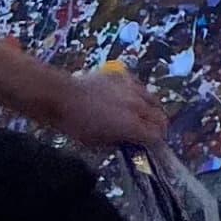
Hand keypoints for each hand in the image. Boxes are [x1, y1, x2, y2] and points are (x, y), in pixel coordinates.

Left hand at [47, 65, 170, 155]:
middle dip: (157, 126)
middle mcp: (136, 106)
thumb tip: (127, 142)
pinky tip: (128, 98)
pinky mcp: (123, 76)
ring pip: (152, 99)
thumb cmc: (74, 123)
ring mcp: (131, 89)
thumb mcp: (96, 142)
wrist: (61, 96)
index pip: (156, 134)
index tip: (151, 144)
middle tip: (151, 131)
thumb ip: (118, 142)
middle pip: (160, 116)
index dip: (155, 141)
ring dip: (150, 109)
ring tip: (142, 114)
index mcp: (130, 125)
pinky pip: (138, 86)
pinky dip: (137, 94)